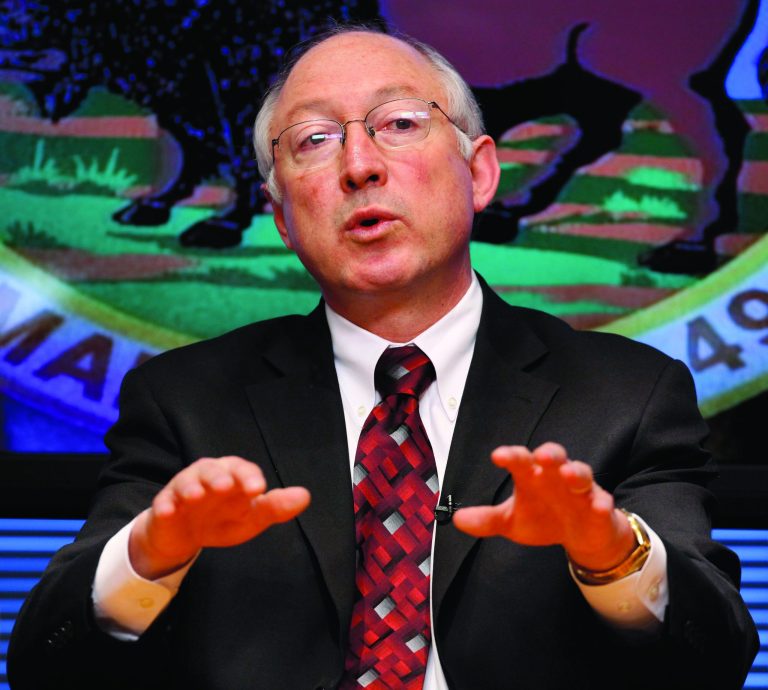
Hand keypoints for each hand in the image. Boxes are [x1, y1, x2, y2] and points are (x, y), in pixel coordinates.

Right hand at [129, 456, 309, 579]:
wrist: (186, 535)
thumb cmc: (223, 519)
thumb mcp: (251, 518)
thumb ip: (275, 508)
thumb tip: (305, 496)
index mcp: (233, 475)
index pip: (243, 470)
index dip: (250, 477)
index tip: (259, 490)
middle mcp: (208, 475)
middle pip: (213, 469)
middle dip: (219, 477)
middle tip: (225, 487)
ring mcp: (184, 487)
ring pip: (186, 480)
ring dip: (191, 487)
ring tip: (195, 496)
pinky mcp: (164, 503)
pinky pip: (163, 501)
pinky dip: (165, 505)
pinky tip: (168, 512)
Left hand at [452, 442, 634, 570]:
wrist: (579, 535)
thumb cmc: (542, 518)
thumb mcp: (511, 522)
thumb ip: (487, 520)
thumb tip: (457, 519)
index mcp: (532, 476)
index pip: (520, 460)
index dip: (511, 456)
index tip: (498, 456)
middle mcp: (556, 476)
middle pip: (554, 456)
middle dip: (549, 454)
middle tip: (541, 456)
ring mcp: (580, 490)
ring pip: (580, 473)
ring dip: (575, 472)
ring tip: (567, 474)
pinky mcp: (600, 507)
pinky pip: (603, 502)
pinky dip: (602, 503)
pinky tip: (599, 507)